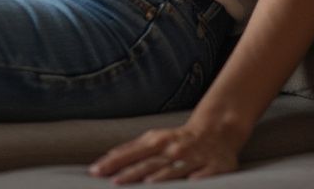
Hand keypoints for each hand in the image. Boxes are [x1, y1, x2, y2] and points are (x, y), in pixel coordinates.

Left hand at [90, 124, 239, 182]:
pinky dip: (197, 181)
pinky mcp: (214, 168)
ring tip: (148, 184)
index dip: (114, 162)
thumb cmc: (179, 139)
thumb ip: (133, 149)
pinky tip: (190, 186)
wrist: (216, 130)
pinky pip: (205, 177)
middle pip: (149, 163)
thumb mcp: (155, 139)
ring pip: (175, 170)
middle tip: (115, 182)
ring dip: (161, 177)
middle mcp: (173, 149)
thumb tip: (107, 159)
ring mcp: (193, 158)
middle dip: (132, 173)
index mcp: (158, 141)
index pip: (132, 153)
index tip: (96, 171)